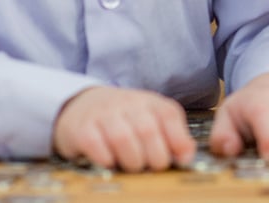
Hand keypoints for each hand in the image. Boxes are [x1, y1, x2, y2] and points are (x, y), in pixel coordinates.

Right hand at [53, 86, 195, 170]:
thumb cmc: (123, 119)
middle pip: (148, 130)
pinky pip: (96, 145)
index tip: (181, 160)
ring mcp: (103, 114)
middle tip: (153, 167)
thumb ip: (173, 136)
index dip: (179, 140)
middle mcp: (127, 103)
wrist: (81, 105)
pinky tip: (110, 163)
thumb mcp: (151, 120)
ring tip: (132, 167)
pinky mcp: (82, 128)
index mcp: (150, 102)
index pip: (169, 115)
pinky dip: (106, 159)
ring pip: (123, 138)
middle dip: (155, 156)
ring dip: (132, 160)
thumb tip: (187, 157)